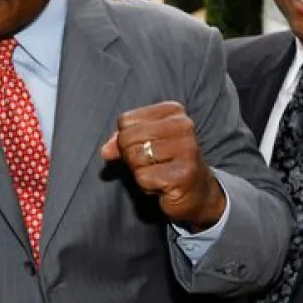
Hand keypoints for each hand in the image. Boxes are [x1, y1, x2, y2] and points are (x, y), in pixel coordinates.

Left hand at [100, 101, 224, 229]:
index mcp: (173, 111)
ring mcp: (186, 150)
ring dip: (139, 172)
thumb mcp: (144, 142)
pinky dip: (146, 185)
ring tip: (157, 173)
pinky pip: (143, 178)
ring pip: (134, 158)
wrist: (197, 190)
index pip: (126, 120)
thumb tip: (105, 151)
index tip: (146, 146)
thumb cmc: (166, 161)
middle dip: (131, 156)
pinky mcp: (183, 175)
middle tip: (150, 163)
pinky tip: (162, 184)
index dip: (126, 139)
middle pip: (127, 138)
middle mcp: (183, 126)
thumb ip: (121, 140)